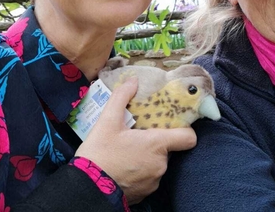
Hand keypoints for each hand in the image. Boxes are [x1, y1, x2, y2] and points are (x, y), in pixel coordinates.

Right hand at [75, 76, 196, 203]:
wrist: (86, 189)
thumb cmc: (99, 154)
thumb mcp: (107, 121)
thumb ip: (121, 97)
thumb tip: (133, 81)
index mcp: (156, 144)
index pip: (188, 138)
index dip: (184, 130)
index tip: (171, 124)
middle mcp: (160, 164)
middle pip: (168, 148)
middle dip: (155, 141)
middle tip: (136, 134)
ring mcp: (154, 181)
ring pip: (157, 163)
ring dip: (146, 157)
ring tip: (126, 151)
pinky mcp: (145, 194)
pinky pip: (148, 178)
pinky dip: (139, 171)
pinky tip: (123, 166)